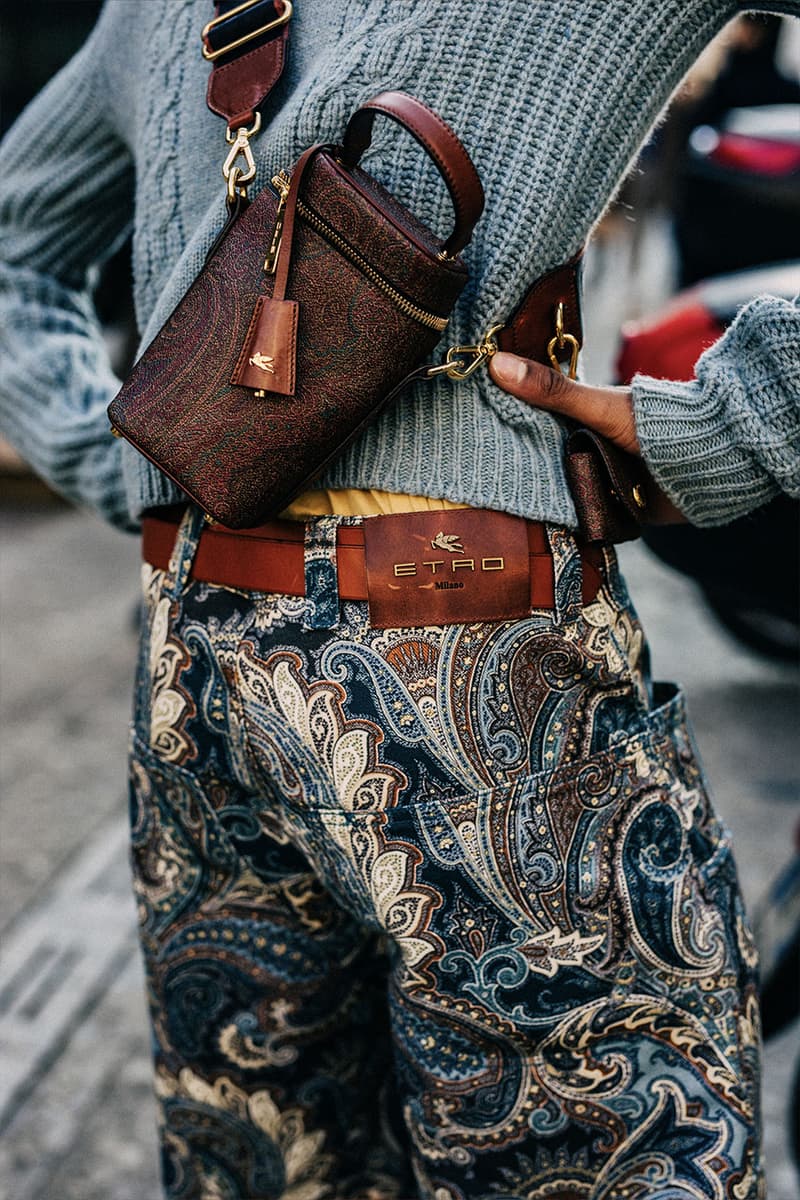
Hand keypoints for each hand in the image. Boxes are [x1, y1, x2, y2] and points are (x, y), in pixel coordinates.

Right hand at [489, 351, 685, 523]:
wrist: (705, 467)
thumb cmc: (654, 424)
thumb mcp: (596, 405)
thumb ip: (551, 391)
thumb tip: (497, 364)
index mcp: (582, 419)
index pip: (533, 423)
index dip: (505, 427)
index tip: (472, 434)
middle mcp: (587, 447)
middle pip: (541, 461)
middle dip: (518, 470)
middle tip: (479, 479)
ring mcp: (598, 480)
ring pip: (557, 492)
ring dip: (540, 500)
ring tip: (497, 509)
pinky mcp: (610, 511)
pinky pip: (579, 519)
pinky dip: (564, 522)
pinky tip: (532, 530)